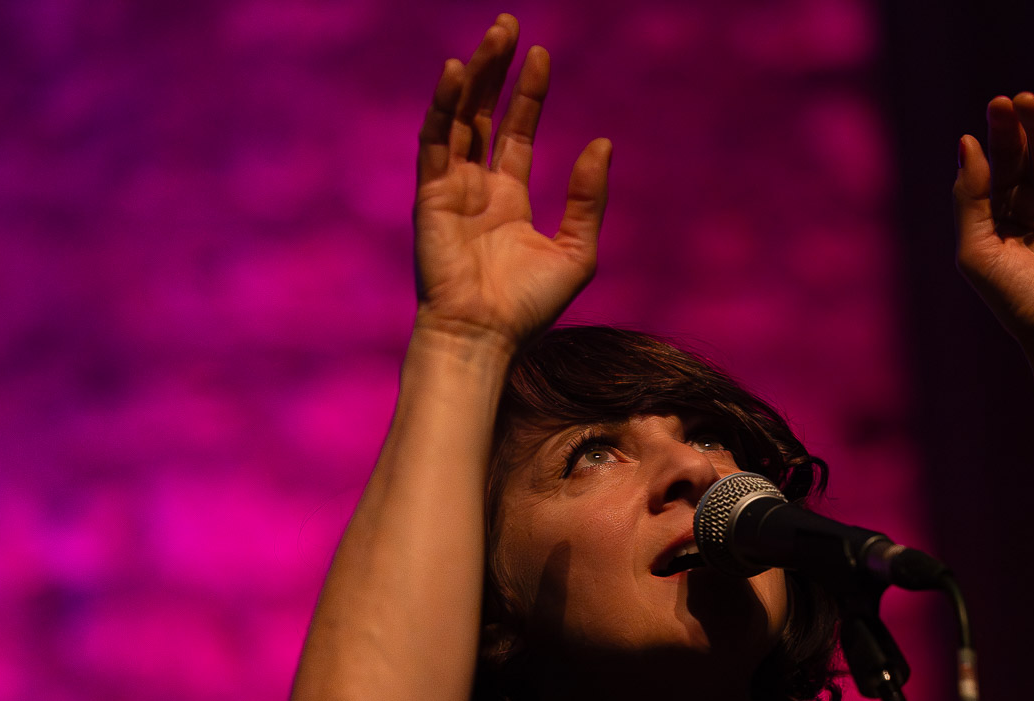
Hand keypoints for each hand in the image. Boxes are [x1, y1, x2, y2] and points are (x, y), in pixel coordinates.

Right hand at [412, 15, 609, 348]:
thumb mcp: (577, 251)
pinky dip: (442, 105)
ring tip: (494, 36)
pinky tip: (454, 72)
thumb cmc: (529, 307)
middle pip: (484, 113)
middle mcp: (476, 187)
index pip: (517, 132)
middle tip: (509, 25)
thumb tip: (603, 144)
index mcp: (508, 198)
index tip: (541, 55)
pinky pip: (434, 141)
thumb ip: (589, 199)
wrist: (486, 335)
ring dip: (473, 75)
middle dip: (496, 70)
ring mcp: (450, 188)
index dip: (528, 94)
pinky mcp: (430, 195)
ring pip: (459, 117)